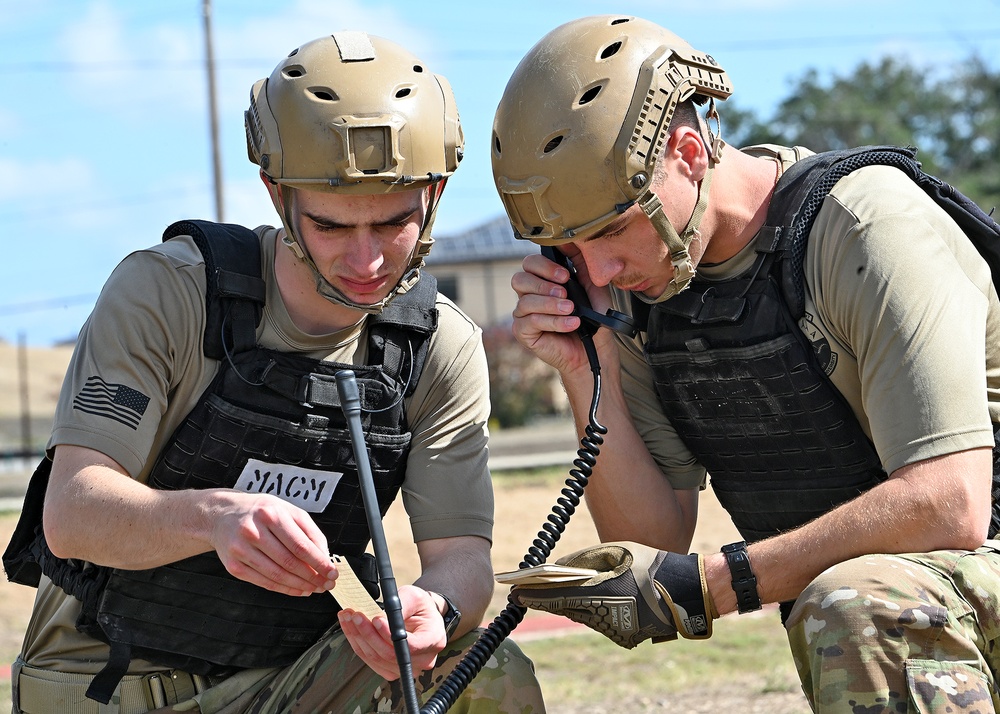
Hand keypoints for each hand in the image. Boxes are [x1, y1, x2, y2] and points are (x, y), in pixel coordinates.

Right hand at [209, 490, 338, 596]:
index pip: (300, 545)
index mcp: (271, 515)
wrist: (222, 515)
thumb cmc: (261, 512)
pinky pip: (264, 582)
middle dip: (313, 577)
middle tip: (327, 584)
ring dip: (300, 586)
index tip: (332, 572)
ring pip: (277, 575)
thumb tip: (325, 558)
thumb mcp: (288, 511)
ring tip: (315, 588)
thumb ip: (310, 531)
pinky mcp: (234, 566)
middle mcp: (253, 532)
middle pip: (289, 562)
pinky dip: (284, 589)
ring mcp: (241, 550)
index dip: (319, 562)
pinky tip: (298, 589)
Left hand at [338, 585, 447, 679]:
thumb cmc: (420, 606)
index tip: (376, 619)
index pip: (410, 645)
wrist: (420, 615)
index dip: (389, 634)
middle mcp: (423, 659)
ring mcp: (406, 667)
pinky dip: (358, 644)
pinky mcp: (391, 669)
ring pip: (377, 658)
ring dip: (358, 638)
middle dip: (368, 633)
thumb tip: (381, 617)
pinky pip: (371, 661)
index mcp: (434, 639)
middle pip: (390, 654)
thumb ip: (401, 605)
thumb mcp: (414, 596)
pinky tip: (350, 628)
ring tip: (348, 618)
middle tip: (355, 615)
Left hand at [510, 541, 714, 648]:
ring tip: (545, 594)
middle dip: (544, 599)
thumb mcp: (617, 551)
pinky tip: (580, 601)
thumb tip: (558, 566)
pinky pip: (597, 621)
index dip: (534, 595)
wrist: (686, 593)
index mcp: (602, 591)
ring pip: (580, 615)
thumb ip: (584, 558)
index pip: (558, 596)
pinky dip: (587, 610)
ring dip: (565, 604)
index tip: (515, 593)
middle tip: (523, 593)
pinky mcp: (623, 636)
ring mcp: (614, 629)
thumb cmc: (650, 565)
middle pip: (565, 608)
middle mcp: (605, 615)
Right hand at [511, 250, 618, 376]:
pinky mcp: (524, 333)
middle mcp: (529, 296)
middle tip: (565, 293)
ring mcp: (524, 315)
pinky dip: (553, 322)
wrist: (596, 349)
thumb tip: (568, 240)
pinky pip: (530, 322)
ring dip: (551, 305)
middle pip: (519, 279)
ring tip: (571, 310)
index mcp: (542, 282)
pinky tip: (571, 324)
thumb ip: (579, 262)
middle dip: (543, 284)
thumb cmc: (593, 318)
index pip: (529, 264)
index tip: (565, 276)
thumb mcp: (591, 285)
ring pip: (525, 302)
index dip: (544, 266)